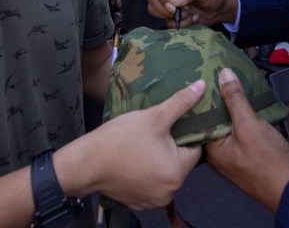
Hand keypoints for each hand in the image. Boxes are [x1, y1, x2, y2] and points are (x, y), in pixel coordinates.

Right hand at [57, 80, 205, 208]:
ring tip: (144, 143)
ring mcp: (153, 200)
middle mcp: (169, 192)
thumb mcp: (154, 117)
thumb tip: (202, 86)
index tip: (172, 123)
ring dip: (158, 159)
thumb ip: (181, 102)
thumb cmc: (121, 139)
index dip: (185, 133)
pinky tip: (134, 158)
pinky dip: (146, 172)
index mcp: (177, 173)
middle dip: (171, 146)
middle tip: (155, 131)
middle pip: (180, 162)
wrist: (85, 163)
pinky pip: (150, 183)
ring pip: (164, 172)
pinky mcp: (138, 202)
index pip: (194, 149)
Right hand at [148, 0, 238, 26]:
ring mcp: (170, 4)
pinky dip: (177, 24)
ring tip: (187, 14)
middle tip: (178, 12)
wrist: (222, 10)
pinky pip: (165, 22)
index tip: (172, 3)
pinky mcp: (173, 17)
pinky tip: (190, 19)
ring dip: (169, 16)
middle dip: (164, 7)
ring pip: (154, 9)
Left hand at [205, 69, 288, 212]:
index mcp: (211, 149)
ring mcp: (233, 157)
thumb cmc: (269, 161)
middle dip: (219, 102)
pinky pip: (240, 135)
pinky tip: (249, 108)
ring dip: (233, 110)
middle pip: (215, 122)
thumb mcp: (249, 124)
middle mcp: (218, 155)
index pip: (201, 118)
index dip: (204, 97)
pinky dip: (243, 121)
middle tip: (220, 77)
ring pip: (229, 127)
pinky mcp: (247, 157)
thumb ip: (235, 99)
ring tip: (235, 87)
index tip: (205, 77)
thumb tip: (223, 74)